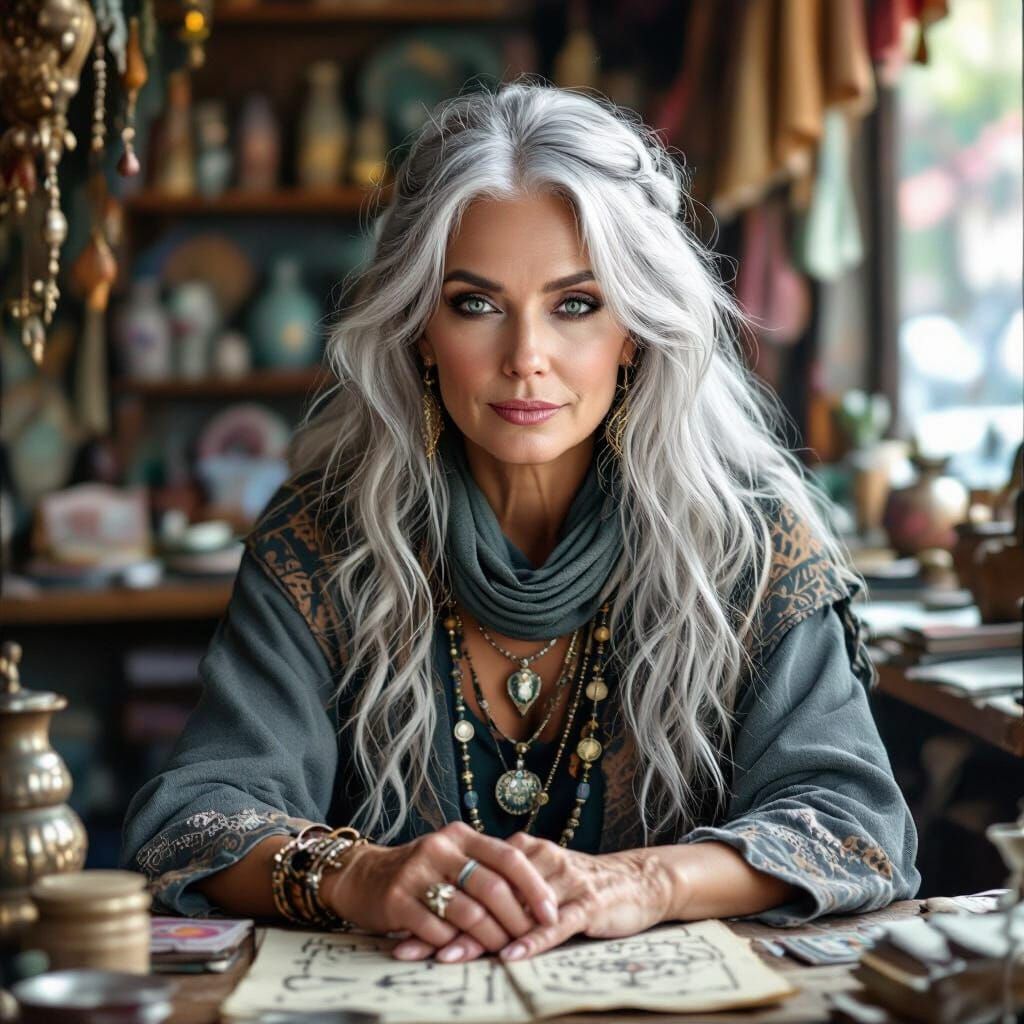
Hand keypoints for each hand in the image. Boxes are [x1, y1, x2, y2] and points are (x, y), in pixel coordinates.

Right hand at [321, 822, 558, 960]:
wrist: (361, 877)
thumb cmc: (420, 873)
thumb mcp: (452, 858)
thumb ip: (485, 868)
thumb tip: (537, 899)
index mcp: (461, 836)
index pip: (509, 857)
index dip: (534, 887)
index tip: (552, 913)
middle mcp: (441, 848)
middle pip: (492, 886)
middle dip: (517, 918)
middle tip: (530, 940)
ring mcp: (417, 873)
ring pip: (468, 912)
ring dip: (490, 938)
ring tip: (503, 952)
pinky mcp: (397, 900)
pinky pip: (437, 930)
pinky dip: (455, 946)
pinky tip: (463, 954)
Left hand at [401, 832, 679, 962]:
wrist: (637, 881)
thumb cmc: (581, 885)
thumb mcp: (538, 880)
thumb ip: (503, 886)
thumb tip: (453, 903)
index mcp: (522, 851)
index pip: (471, 880)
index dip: (436, 903)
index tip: (399, 926)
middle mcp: (538, 860)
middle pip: (482, 895)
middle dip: (444, 923)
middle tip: (410, 949)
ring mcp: (563, 881)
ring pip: (513, 912)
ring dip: (479, 937)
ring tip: (446, 958)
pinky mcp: (587, 902)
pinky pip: (555, 924)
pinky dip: (532, 941)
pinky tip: (510, 957)